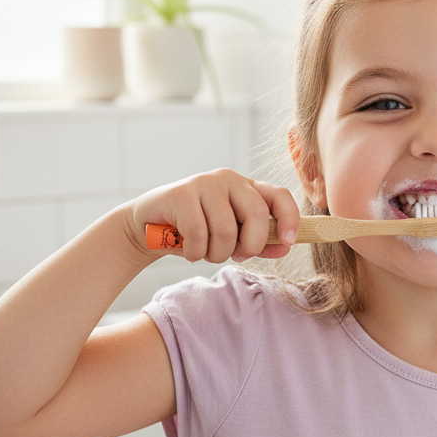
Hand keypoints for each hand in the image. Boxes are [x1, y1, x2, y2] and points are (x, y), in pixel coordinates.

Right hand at [127, 169, 300, 263]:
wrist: (147, 228)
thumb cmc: (196, 233)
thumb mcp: (232, 238)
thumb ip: (259, 242)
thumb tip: (285, 247)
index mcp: (247, 188)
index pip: (280, 195)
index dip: (290, 218)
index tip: (288, 241)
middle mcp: (229, 179)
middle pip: (256, 214)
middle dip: (249, 246)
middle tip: (235, 256)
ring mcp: (204, 183)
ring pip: (226, 230)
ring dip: (216, 254)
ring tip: (204, 252)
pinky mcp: (181, 193)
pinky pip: (198, 234)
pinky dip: (194, 252)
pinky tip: (186, 249)